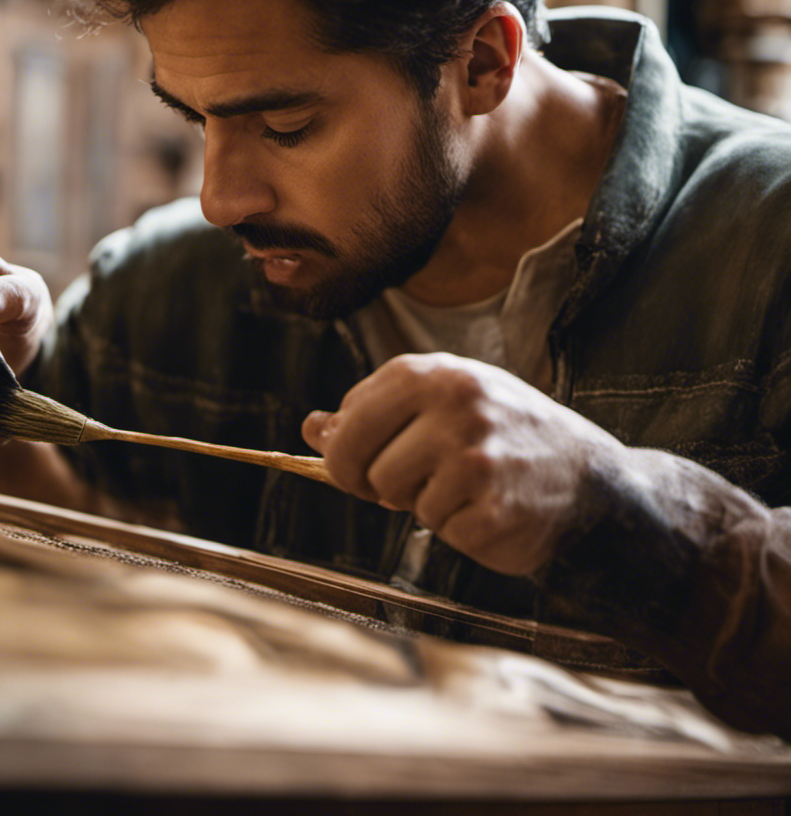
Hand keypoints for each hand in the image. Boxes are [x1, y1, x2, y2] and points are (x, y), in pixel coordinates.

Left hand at [301, 353, 628, 576]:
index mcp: (433, 373)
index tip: (366, 461)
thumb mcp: (442, 405)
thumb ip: (375, 415)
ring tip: (464, 486)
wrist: (590, 480)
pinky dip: (458, 528)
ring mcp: (475, 455)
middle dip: (374, 482)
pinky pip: (439, 529)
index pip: (350, 417)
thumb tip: (312, 427)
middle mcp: (455, 404)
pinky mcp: (492, 506)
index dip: (347, 450)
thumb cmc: (503, 437)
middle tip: (407, 484)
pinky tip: (490, 507)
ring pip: (397, 496)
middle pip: (363, 460)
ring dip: (422, 502)